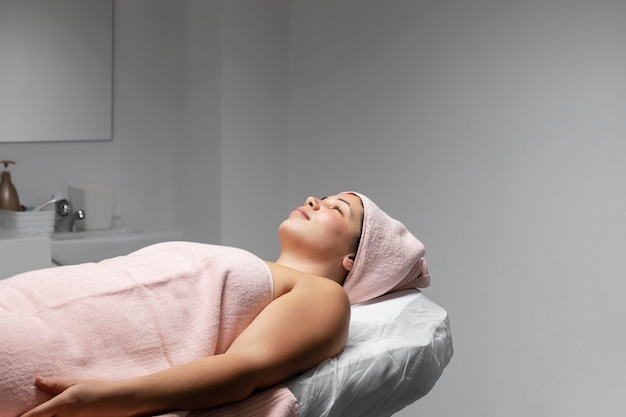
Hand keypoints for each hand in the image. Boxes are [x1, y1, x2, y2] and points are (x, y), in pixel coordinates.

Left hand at [20, 376, 135, 416]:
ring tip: (50, 412)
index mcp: (62, 404)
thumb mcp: (76, 383)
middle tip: (33, 412)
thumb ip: (55, 384)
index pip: (35, 415)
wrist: (118, 400)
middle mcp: (64, 416)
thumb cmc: (98, 389)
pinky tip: (61, 414)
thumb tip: (37, 379)